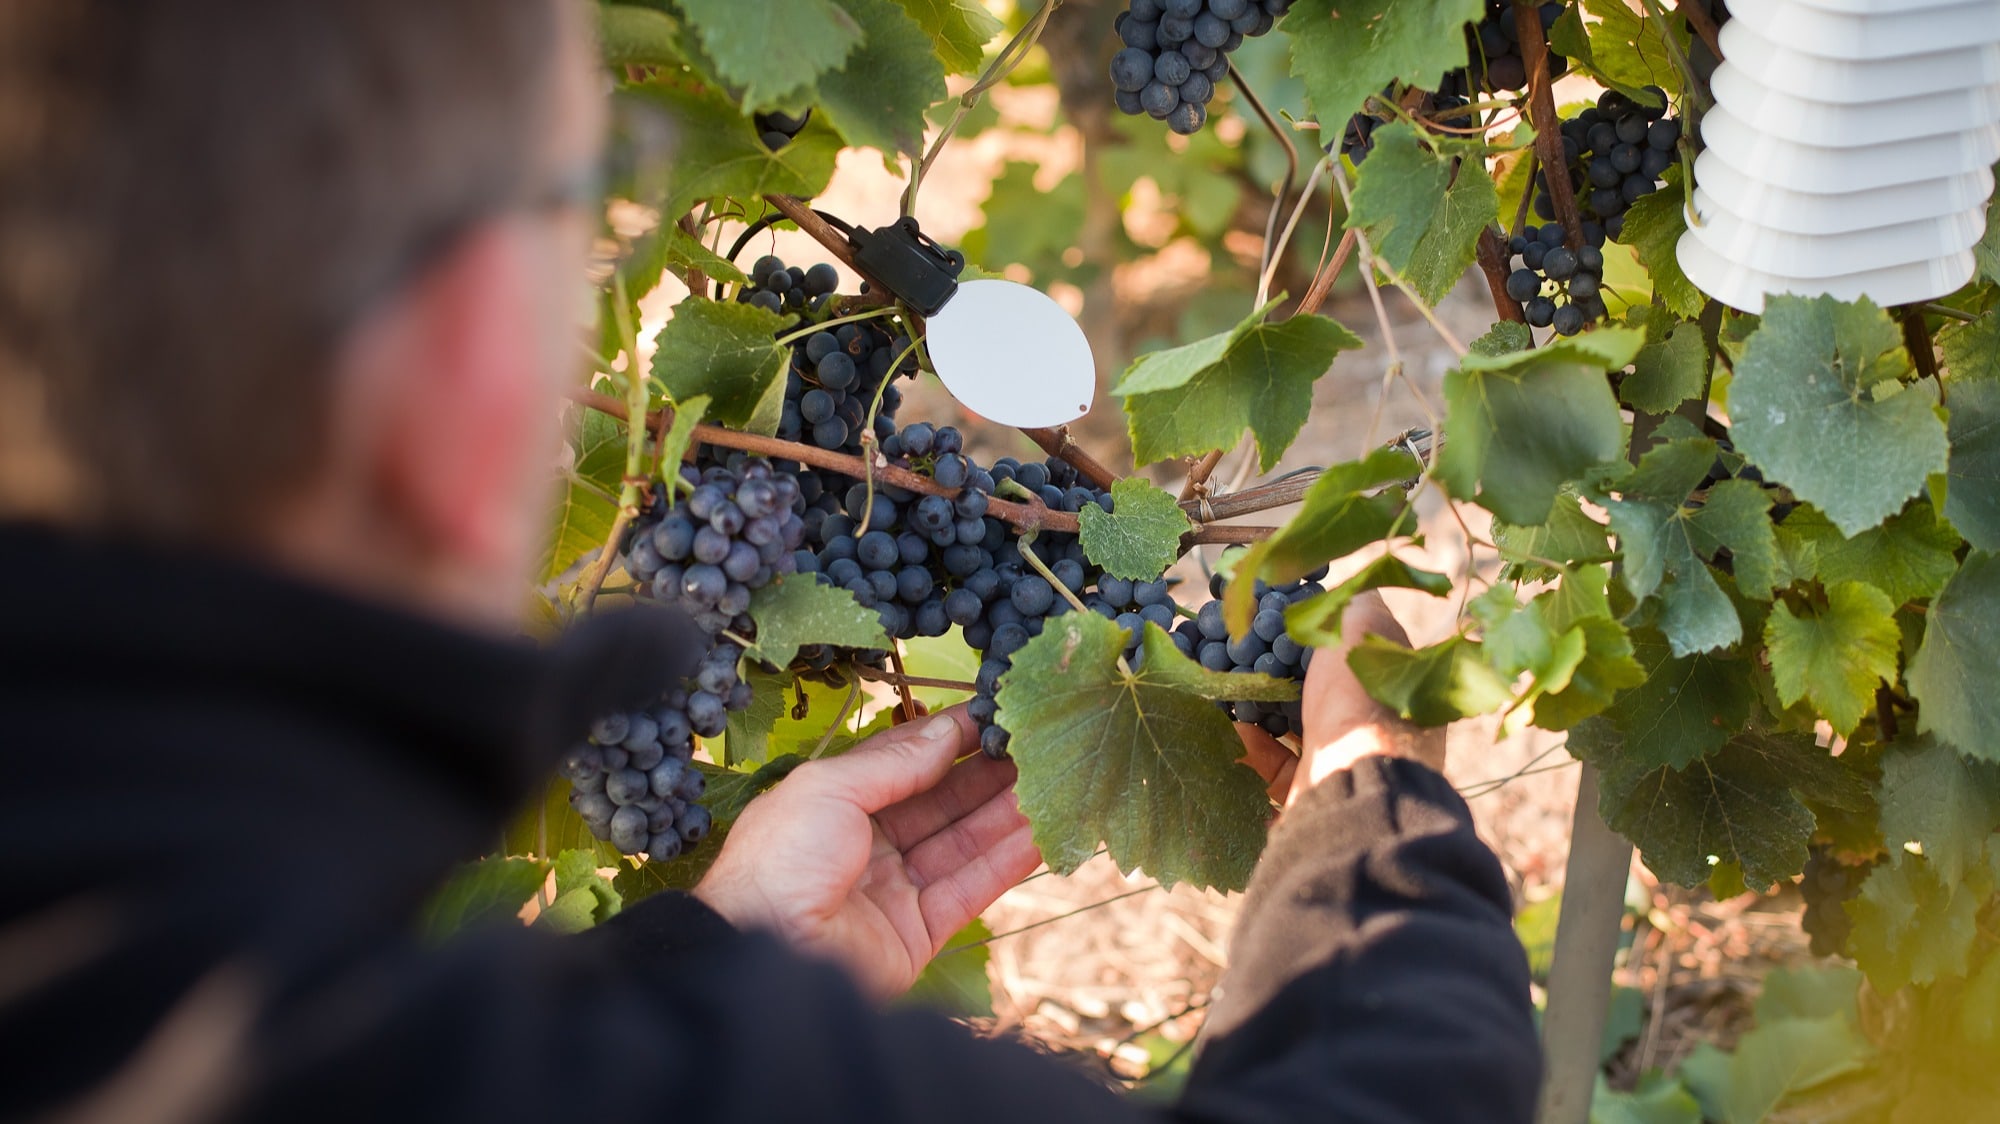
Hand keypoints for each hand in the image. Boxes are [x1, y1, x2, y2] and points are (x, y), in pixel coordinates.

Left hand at [694, 707, 1039, 999]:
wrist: (764, 952)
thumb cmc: (781, 861)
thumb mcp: (828, 788)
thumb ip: (893, 762)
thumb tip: (945, 731)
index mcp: (836, 804)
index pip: (905, 762)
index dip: (950, 738)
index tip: (995, 712)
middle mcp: (868, 844)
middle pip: (941, 801)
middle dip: (988, 772)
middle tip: (1035, 743)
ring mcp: (896, 889)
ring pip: (964, 841)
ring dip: (1007, 812)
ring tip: (1052, 780)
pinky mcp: (920, 931)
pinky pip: (972, 887)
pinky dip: (1007, 860)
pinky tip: (1042, 832)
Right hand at [1238, 592, 1445, 807]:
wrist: (1354, 780)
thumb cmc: (1362, 695)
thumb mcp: (1363, 625)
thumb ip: (1353, 602)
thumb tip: (1343, 588)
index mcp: (1393, 680)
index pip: (1352, 649)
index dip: (1316, 634)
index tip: (1279, 621)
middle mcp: (1375, 720)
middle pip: (1321, 688)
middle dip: (1283, 672)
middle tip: (1246, 654)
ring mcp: (1346, 756)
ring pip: (1296, 726)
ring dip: (1263, 708)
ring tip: (1231, 687)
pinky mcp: (1314, 787)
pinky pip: (1277, 765)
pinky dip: (1253, 746)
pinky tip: (1233, 729)